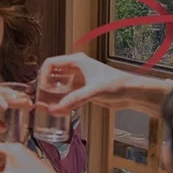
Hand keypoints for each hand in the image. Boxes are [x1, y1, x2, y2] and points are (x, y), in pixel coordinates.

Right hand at [36, 53, 172, 113]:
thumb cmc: (117, 84)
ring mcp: (80, 80)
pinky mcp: (85, 91)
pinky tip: (59, 111)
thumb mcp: (94, 91)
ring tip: (46, 107)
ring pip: (60, 87)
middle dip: (45, 87)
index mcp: (77, 61)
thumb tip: (57, 109)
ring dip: (53, 96)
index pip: (51, 63)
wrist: (132, 92)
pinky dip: (62, 102)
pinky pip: (68, 96)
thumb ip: (75, 99)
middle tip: (39, 100)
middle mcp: (77, 69)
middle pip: (53, 75)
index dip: (43, 75)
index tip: (40, 88)